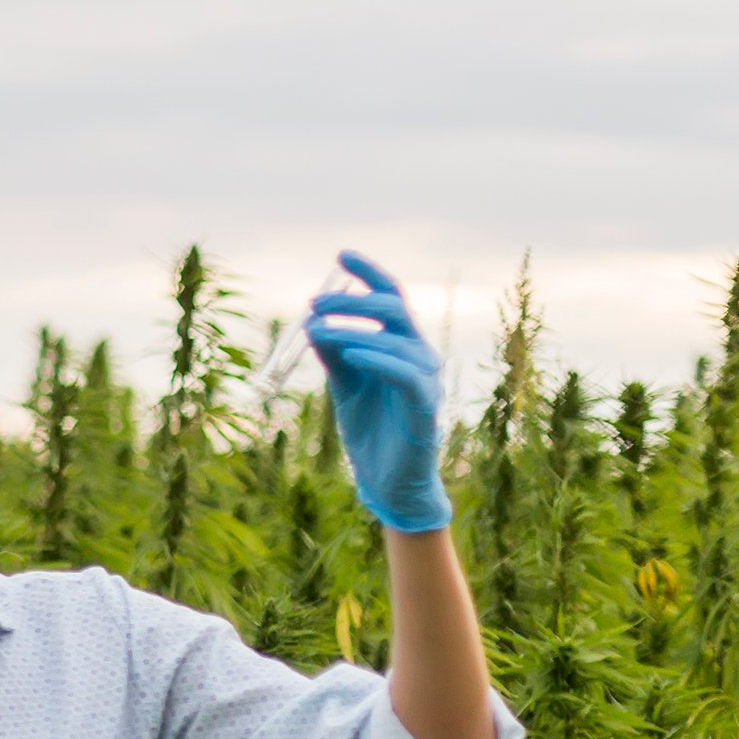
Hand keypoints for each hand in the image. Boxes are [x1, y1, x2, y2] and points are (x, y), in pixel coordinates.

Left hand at [309, 250, 449, 533]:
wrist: (385, 483)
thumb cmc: (369, 430)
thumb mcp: (344, 385)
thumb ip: (333, 354)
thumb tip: (312, 322)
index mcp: (401, 347)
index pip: (391, 299)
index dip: (370, 275)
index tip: (341, 255)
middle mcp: (419, 357)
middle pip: (396, 312)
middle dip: (353, 302)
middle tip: (313, 303)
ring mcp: (426, 382)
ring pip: (397, 342)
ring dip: (353, 331)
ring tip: (316, 330)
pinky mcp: (425, 410)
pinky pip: (406, 376)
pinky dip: (379, 360)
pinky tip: (352, 355)